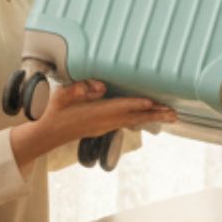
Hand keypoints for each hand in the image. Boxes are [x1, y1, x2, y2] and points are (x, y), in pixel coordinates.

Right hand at [30, 80, 175, 150]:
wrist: (48, 133)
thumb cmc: (54, 112)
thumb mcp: (61, 96)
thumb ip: (78, 89)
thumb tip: (98, 87)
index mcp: (95, 113)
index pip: (119, 107)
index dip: (135, 105)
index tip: (151, 103)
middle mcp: (104, 122)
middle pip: (134, 117)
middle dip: (154, 115)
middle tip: (173, 114)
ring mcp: (105, 126)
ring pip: (133, 121)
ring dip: (152, 118)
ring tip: (170, 117)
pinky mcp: (104, 128)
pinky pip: (128, 122)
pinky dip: (141, 119)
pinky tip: (150, 117)